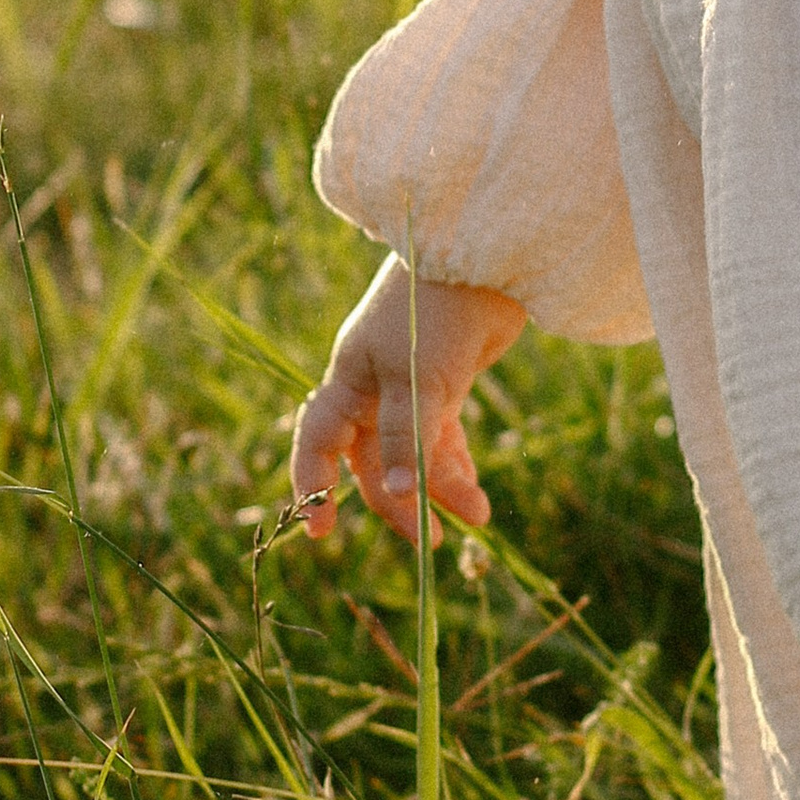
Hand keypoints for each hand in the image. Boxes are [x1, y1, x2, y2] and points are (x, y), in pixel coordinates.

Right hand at [290, 259, 525, 547]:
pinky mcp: (448, 384)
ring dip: (441, 487)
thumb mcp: (417, 378)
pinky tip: (477, 496)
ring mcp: (411, 387)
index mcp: (349, 380)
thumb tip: (400, 497)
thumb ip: (408, 439)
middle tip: (430, 542)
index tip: (321, 531)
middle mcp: (374, 387)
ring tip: (477, 518)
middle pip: (375, 461)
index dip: (314, 485)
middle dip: (400, 502)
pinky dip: (456, 466)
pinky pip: (443, 438)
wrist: (485, 258)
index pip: (319, 442)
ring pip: (415, 454)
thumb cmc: (434, 311)